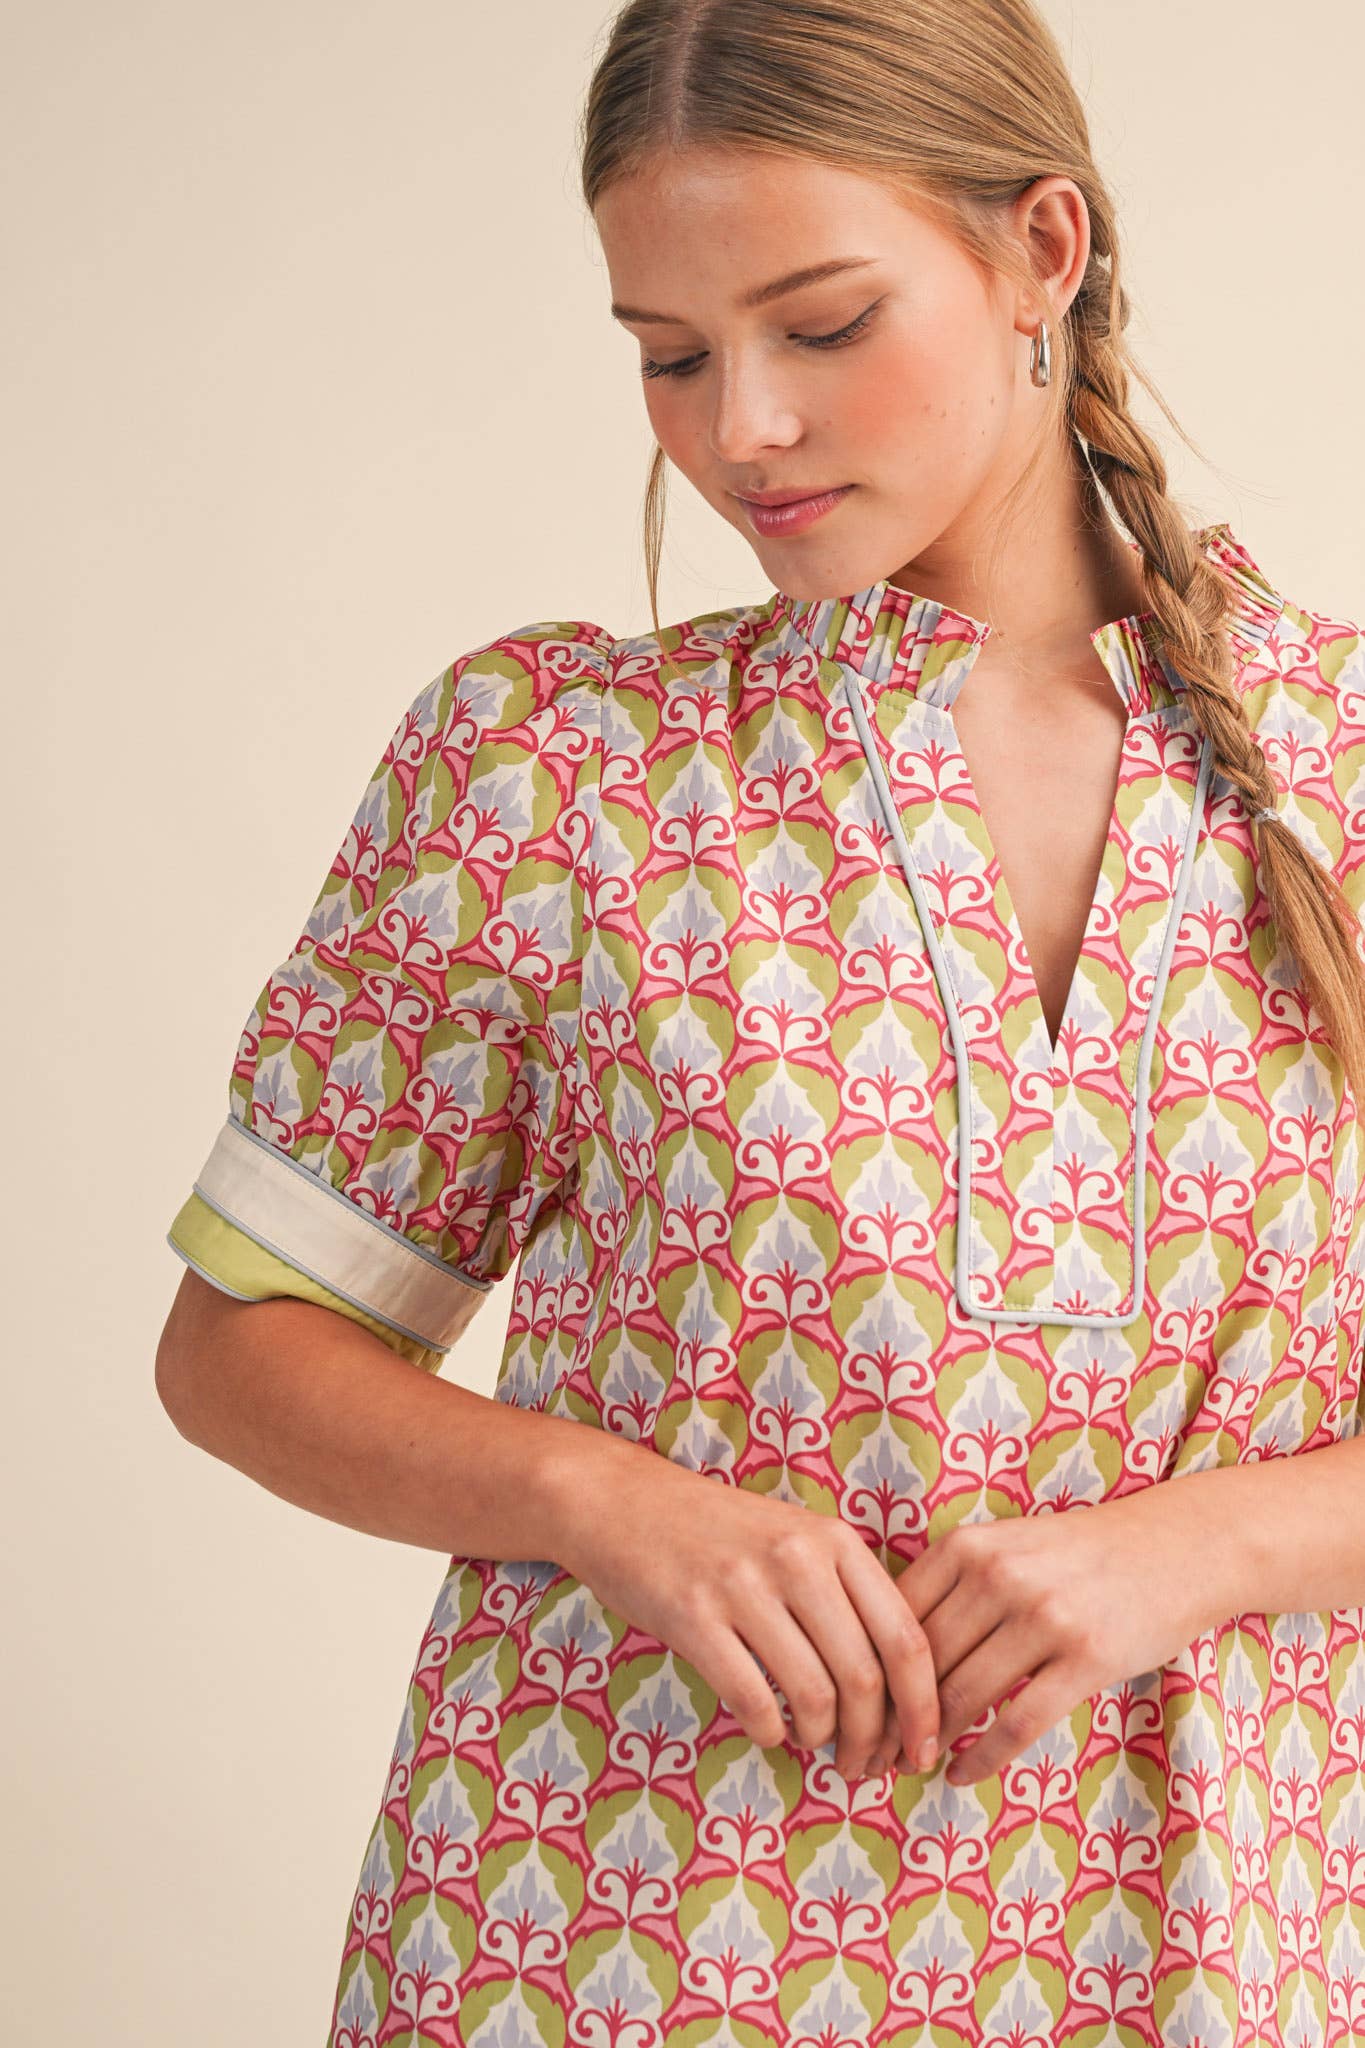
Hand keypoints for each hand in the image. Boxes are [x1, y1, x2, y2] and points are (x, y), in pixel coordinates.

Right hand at [550, 1436, 943, 1781]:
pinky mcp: (693, 1617)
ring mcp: (743, 1587)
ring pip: (815, 1696)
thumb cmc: (719, 1532)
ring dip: (823, 1741)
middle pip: (866, 1678)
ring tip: (815, 1746)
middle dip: (875, 1741)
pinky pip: (753, 1700)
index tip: (922, 1750)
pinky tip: (767, 1730)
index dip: (924, 1707)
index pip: (906, 1637)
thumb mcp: (796, 1539)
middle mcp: (797, 1559)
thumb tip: (901, 1689)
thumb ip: (846, 1595)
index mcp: (834, 1540)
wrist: (622, 1500)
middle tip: (866, 1767)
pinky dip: (769, 1732)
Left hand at [884, 1489, 1220, 1785]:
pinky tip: (962, 1775)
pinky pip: (1017, 1722)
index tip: (851, 1707)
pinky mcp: (1085, 1658)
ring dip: (931, 1741)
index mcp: (969, 1546)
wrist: (1171, 1546)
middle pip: (921, 1662)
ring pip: (963, 1695)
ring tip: (913, 1766)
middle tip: (871, 1753)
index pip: (895, 1618)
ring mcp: (1044, 1616)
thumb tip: (880, 1646)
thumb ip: (950, 1585)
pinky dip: (981, 1756)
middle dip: (892, 1715)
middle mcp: (1000, 1576)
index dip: (868, 1670)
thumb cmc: (1075, 1554)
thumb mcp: (1005, 1547)